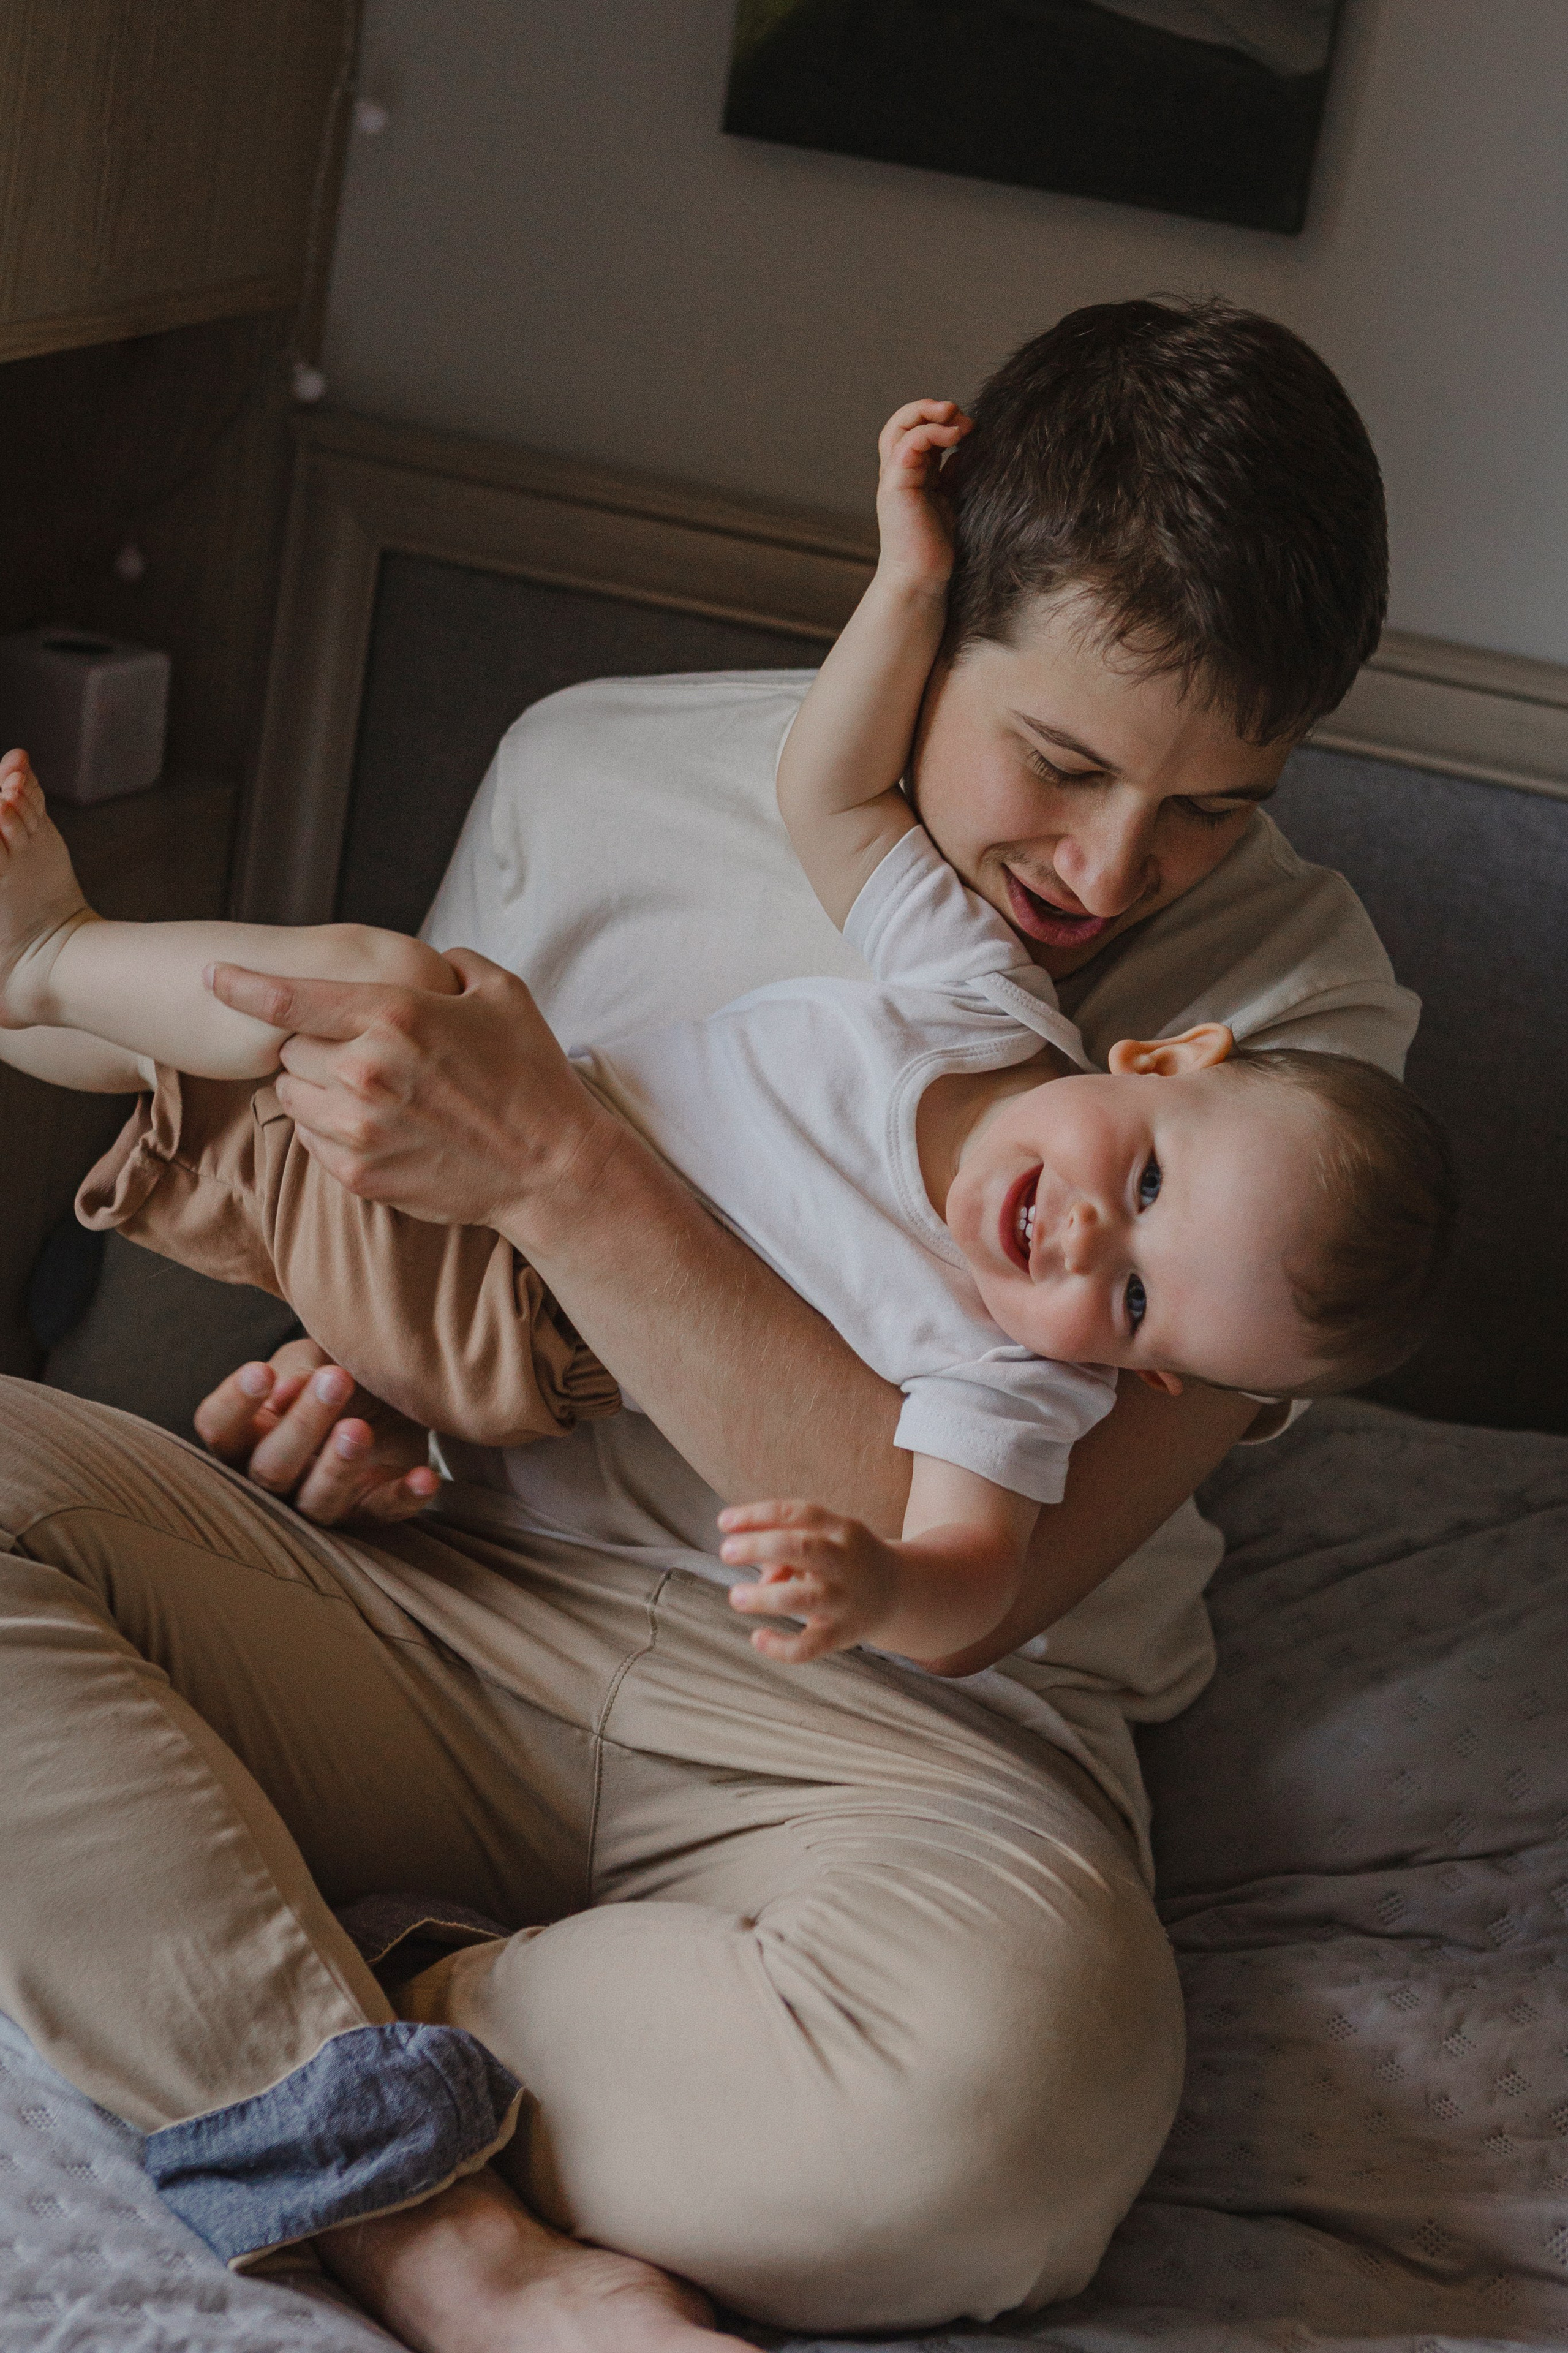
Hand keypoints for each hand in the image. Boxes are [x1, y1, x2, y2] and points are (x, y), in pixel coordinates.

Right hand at [194, 1335, 439, 1525]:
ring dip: (340, 1467)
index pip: (219, 1429)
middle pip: (269, 1469)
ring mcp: (320, 1500)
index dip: (235, 1405)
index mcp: (246, 1435)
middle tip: (336, 1379)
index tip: (263, 1371)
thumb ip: (295, 1372)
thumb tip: (284, 1392)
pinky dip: (405, 1496)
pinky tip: (425, 1475)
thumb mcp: (311, 1357)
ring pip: (317, 1502)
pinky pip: (384, 1513)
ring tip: (360, 1429)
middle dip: (301, 1426)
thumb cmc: (334, 1372)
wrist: (390, 1389)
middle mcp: (273, 1479)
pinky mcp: (370, 1510)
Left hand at [206, 948, 619, 1248]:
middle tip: (360, 1050)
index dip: (242, 984)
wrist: (549, 1169)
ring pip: (293, 1094)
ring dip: (314, 1085)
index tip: (213, 975)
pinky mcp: (358, 1173)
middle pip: (291, 1046)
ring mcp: (357, 1128)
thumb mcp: (501, 993)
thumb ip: (448, 963)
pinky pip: (311, 1139)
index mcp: (395, 1016)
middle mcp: (365, 1071)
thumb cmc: (530, 1077)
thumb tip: (422, 958)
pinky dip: (329, 1127)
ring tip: (366, 1088)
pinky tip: (374, 1124)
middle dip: (314, 1042)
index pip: (289, 997)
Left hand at [718, 1498, 900, 1662]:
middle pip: (801, 1548)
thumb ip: (789, 1549)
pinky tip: (757, 1638)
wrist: (899, 1592)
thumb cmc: (844, 1559)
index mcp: (842, 1529)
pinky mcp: (843, 1635)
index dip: (758, 1515)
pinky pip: (811, 1646)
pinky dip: (781, 1646)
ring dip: (764, 1596)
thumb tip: (764, 1577)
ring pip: (804, 1598)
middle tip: (726, 1552)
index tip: (724, 1521)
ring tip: (735, 1596)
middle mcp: (846, 1562)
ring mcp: (846, 1600)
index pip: (798, 1513)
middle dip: (759, 1547)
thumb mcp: (827, 1540)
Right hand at [874, 399, 972, 597]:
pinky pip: (908, 444)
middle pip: (901, 422)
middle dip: (929, 408)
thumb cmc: (936, 548)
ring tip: (958, 419)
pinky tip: (955, 437)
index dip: (939, 420)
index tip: (969, 427)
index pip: (916, 432)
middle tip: (958, 412)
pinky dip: (931, 432)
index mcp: (911, 475)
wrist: (921, 578)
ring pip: (900, 427)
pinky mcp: (895, 485)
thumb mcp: (951, 502)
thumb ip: (953, 476)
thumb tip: (966, 452)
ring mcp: (894, 477)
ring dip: (930, 414)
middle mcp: (898, 472)